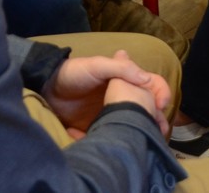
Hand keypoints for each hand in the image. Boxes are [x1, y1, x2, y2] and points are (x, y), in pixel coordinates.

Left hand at [44, 50, 172, 137]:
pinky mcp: (101, 128)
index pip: (153, 84)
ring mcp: (113, 113)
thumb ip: (121, 68)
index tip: (160, 106)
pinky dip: (118, 140)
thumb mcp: (97, 65)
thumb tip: (146, 79)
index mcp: (127, 80)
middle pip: (148, 108)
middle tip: (157, 131)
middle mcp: (124, 96)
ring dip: (141, 132)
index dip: (161, 93)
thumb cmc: (74, 73)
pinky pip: (115, 135)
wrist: (47, 91)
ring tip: (142, 140)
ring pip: (135, 124)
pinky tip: (117, 142)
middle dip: (156, 119)